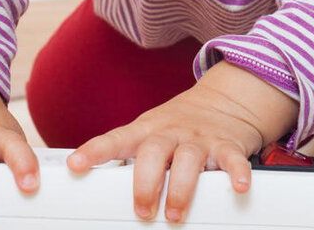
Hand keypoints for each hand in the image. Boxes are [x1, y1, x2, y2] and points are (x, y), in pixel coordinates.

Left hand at [65, 62, 297, 223]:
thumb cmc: (179, 125)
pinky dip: (236, 173)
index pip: (116, 140)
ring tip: (176, 213)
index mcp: (147, 130)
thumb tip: (99, 189)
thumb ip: (132, 156)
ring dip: (181, 189)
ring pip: (188, 160)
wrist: (226, 100)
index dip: (95, 152)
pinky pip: (231, 159)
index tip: (76, 164)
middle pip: (153, 153)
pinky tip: (237, 186)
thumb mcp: (150, 132)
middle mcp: (171, 132)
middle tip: (142, 210)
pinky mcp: (227, 145)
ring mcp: (199, 138)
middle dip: (145, 184)